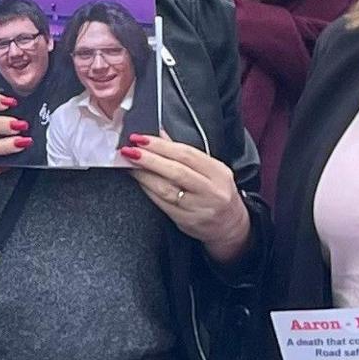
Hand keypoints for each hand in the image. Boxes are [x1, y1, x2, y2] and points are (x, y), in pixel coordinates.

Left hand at [121, 134, 251, 260]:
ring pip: (166, 189)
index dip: (161, 145)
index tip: (140, 138)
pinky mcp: (186, 221)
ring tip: (128, 165)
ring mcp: (199, 207)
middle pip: (176, 171)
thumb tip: (160, 134)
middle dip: (149, 159)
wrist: (230, 225)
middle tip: (129, 151)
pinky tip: (138, 182)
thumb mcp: (210, 170)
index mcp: (218, 172)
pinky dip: (147, 190)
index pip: (187, 154)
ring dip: (143, 175)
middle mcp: (211, 190)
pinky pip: (162, 203)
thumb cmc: (216, 192)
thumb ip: (185, 153)